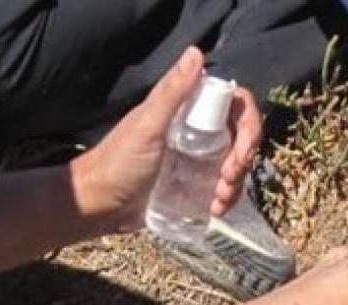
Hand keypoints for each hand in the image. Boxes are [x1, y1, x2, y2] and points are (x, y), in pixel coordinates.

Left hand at [71, 47, 260, 232]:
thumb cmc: (118, 162)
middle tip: (228, 179)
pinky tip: (215, 209)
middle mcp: (197, 132)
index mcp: (188, 111)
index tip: (242, 149)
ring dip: (236, 185)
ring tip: (219, 201)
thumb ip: (172, 93)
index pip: (235, 106)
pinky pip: (224, 188)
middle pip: (240, 138)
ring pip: (236, 165)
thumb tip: (196, 53)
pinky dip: (226, 199)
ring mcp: (197, 160)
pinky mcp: (194, 186)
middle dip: (243, 160)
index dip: (249, 125)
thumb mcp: (147, 126)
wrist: (98, 205)